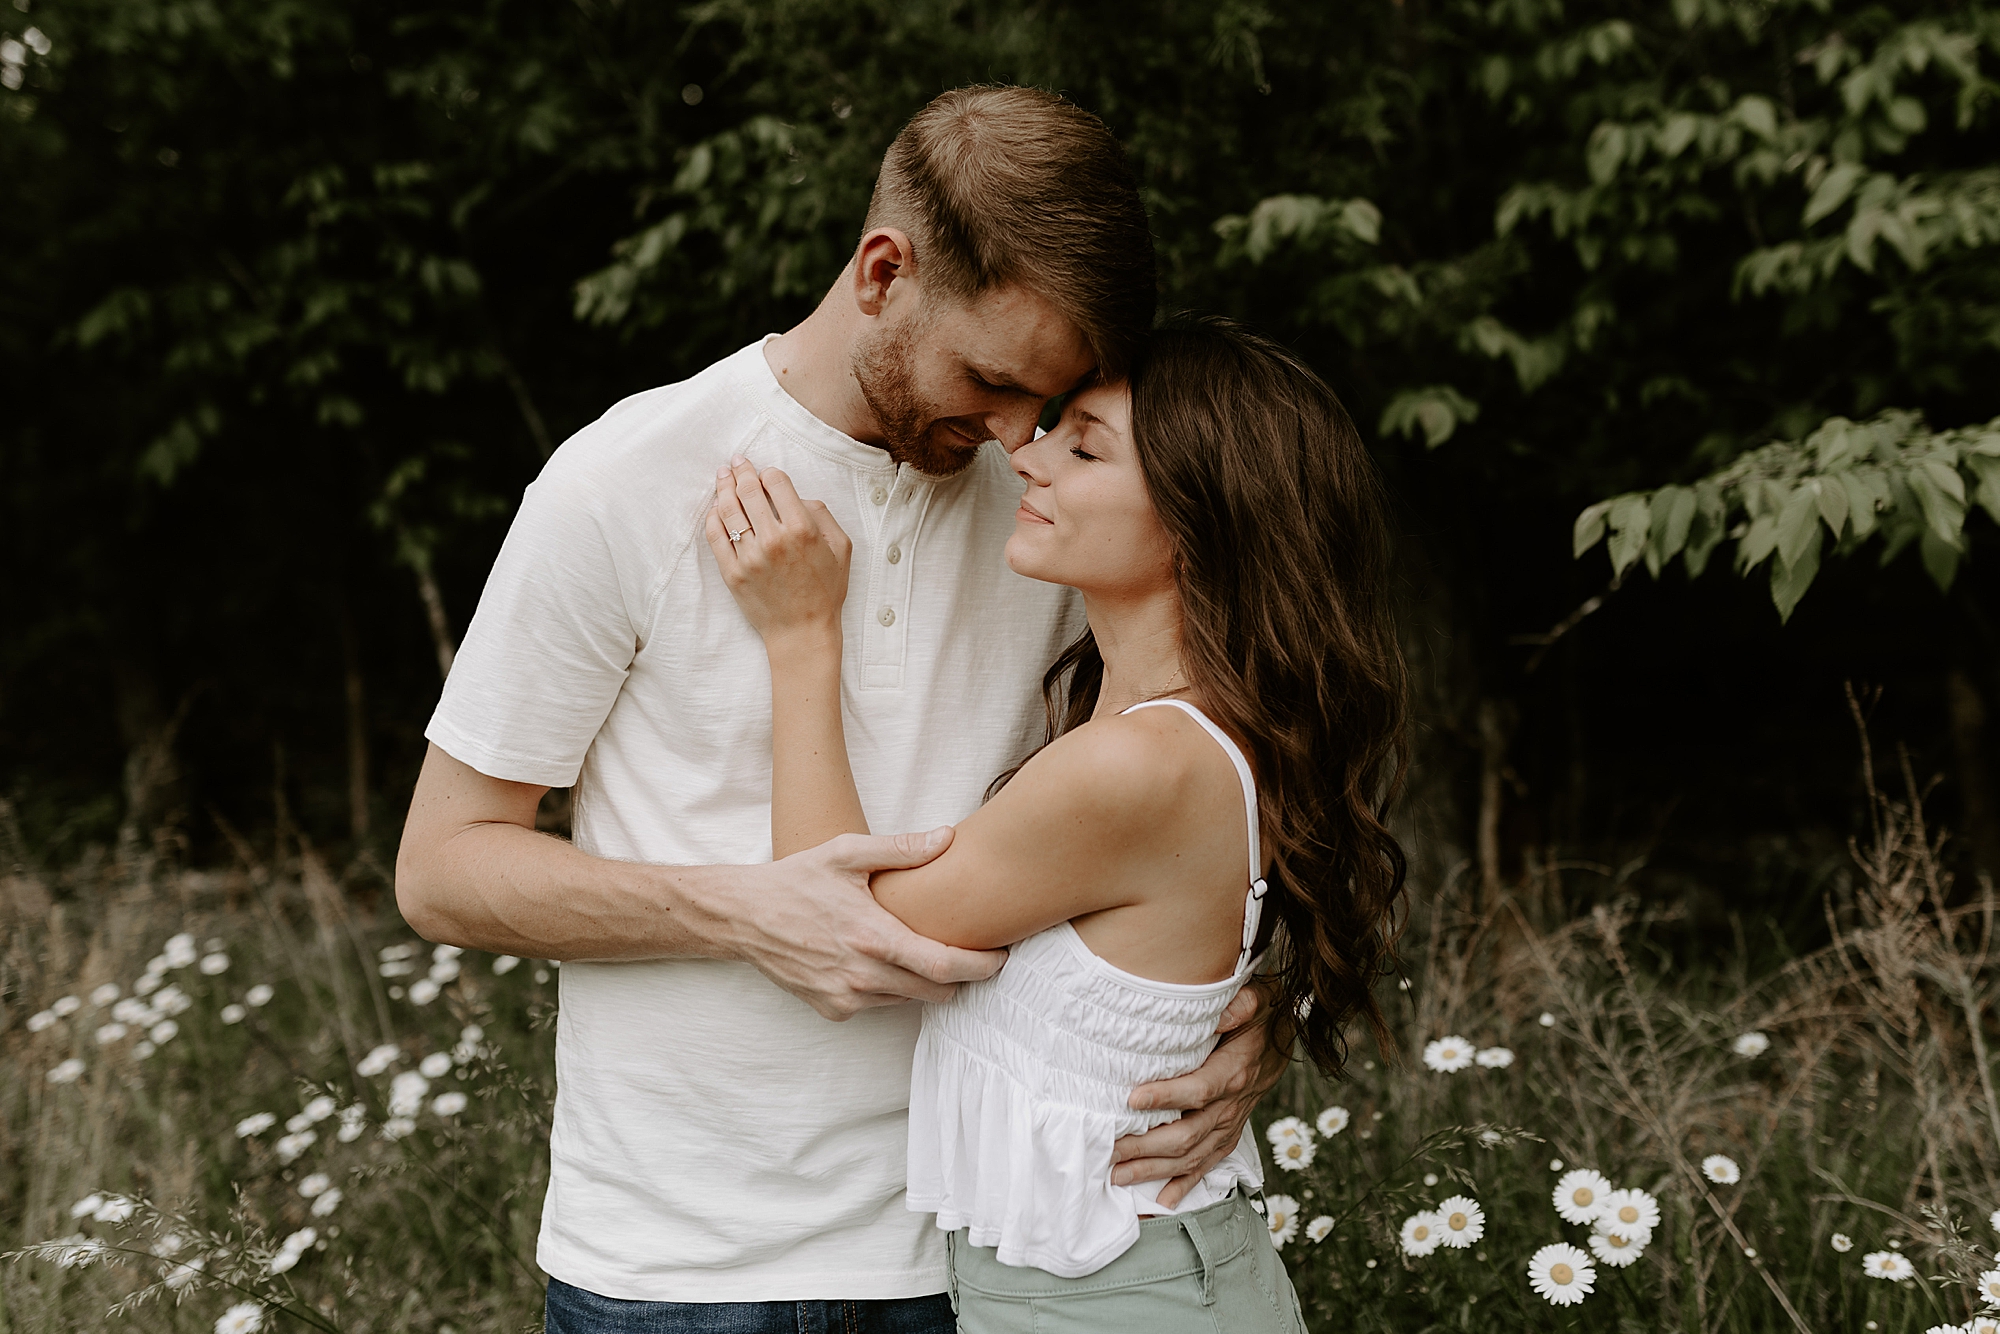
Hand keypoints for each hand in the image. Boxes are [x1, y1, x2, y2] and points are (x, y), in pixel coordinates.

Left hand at [705, 455, 851, 646]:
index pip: (776, 483)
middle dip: (741, 471)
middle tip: (736, 462)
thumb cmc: (825, 591)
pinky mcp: (732, 572)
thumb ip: (823, 515)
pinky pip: (716, 537)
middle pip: (748, 491)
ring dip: (723, 488)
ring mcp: (750, 556)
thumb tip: (798, 497)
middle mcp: (774, 539)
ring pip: (728, 510)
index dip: (769, 473)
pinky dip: (713, 517)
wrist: (802, 631)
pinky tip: (715, 507)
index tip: (765, 473)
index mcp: (803, 529)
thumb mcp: (842, 548)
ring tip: (722, 476)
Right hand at [722, 826, 1006, 1018]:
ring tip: (924, 951)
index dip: (981, 966)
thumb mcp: (846, 853)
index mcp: (873, 936)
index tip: (1001, 956)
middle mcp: (863, 975)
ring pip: (910, 1000)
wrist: (743, 917)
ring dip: (924, 981)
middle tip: (970, 952)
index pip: (945, 965)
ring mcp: (847, 998)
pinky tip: (881, 961)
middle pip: (937, 991)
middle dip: (960, 976)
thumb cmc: (797, 880)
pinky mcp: (833, 1010)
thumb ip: (901, 849)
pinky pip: (880, 1006)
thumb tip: (948, 837)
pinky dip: (890, 988)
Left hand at [1111, 982, 1288, 1206]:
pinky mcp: (1228, 1134)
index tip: (1132, 1098)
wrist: (1282, 1039)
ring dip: (1155, 1169)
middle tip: (1111, 1151)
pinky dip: (1185, 1184)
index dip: (1167, 1096)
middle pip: (1188, 1134)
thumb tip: (1221, 1012)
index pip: (1198, 1088)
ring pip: (1192, 1155)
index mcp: (1234, 1072)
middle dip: (1147, 1147)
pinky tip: (1162, 1201)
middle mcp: (1232, 1104)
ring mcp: (1230, 1124)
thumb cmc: (1260, 1016)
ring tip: (1119, 1177)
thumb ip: (1239, 1006)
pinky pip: (1208, 1165)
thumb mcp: (1255, 1000)